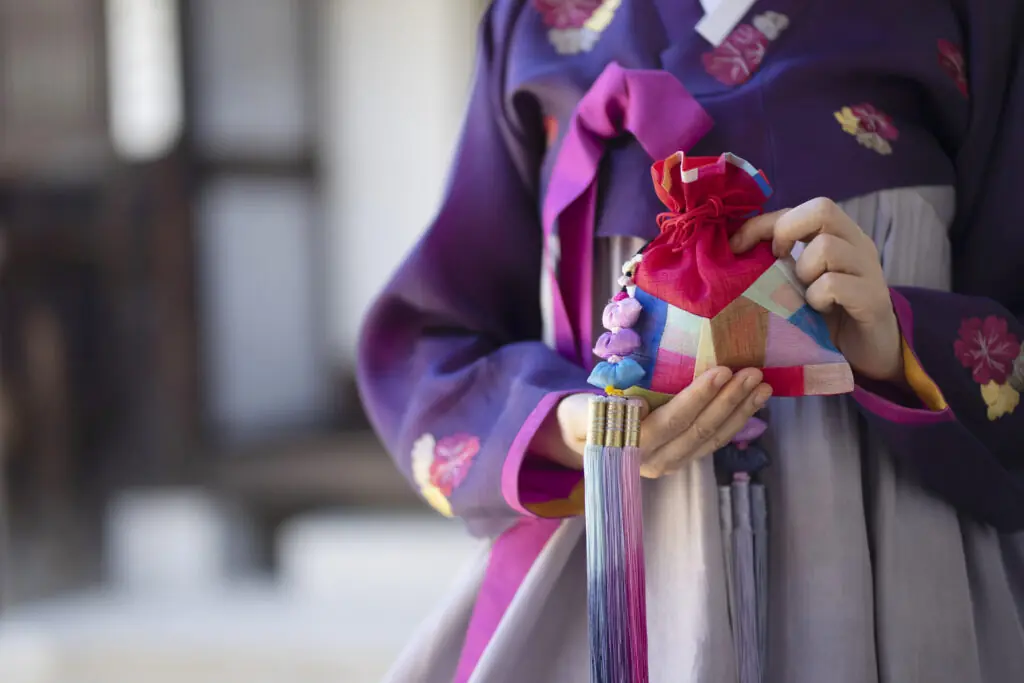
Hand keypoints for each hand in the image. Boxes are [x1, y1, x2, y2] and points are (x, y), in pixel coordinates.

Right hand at [538, 368, 771, 476]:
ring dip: (741, 411)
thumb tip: (638, 405)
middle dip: (730, 400)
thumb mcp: (581, 411)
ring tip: (762, 385)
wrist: (583, 439)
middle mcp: (655, 461)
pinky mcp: (684, 457)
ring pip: (713, 438)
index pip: (672, 421)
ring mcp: (673, 462)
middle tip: (753, 372)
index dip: (698, 398)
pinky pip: (714, 441)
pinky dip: (737, 420)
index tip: (722, 371)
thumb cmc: (582, 417)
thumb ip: (599, 411)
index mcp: (631, 448)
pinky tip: (753, 401)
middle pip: (700, 430)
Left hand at [730, 197, 902, 383]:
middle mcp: (858, 244)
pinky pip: (833, 284)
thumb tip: (731, 250)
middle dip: (787, 232)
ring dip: (803, 272)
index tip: (736, 247)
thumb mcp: (797, 282)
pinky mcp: (874, 299)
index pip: (799, 209)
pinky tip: (819, 311)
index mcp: (839, 235)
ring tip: (805, 296)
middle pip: (822, 209)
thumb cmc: (826, 315)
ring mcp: (869, 269)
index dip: (762, 223)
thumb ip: (776, 263)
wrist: (870, 352)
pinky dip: (817, 298)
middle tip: (778, 262)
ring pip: (826, 247)